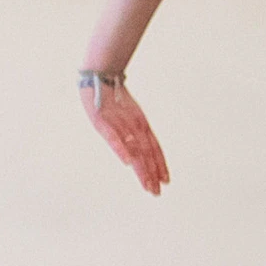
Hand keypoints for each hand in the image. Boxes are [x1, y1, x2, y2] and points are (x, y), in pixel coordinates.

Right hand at [81, 77, 169, 194]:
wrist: (100, 74)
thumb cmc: (110, 94)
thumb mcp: (124, 113)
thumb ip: (131, 129)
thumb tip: (136, 146)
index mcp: (141, 123)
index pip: (154, 147)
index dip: (160, 164)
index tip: (165, 181)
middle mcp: (134, 125)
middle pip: (147, 153)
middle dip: (152, 173)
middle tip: (156, 192)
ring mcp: (120, 124)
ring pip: (134, 149)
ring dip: (142, 169)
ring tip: (147, 185)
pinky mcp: (103, 122)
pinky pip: (114, 138)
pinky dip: (121, 150)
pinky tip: (128, 163)